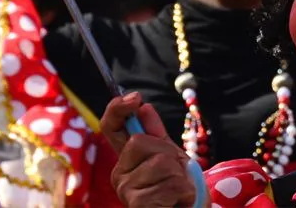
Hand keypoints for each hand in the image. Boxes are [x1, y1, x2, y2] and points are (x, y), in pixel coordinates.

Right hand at [100, 92, 204, 207]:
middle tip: (176, 172)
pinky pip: (171, 184)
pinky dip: (184, 191)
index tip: (135, 98)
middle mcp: (119, 173)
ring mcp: (125, 190)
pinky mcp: (137, 205)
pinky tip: (179, 201)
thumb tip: (144, 108)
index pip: (111, 127)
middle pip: (140, 141)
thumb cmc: (177, 189)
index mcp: (126, 157)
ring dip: (180, 176)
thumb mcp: (171, 157)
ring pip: (160, 163)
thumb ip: (157, 134)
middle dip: (168, 153)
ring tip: (179, 190)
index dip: (118, 108)